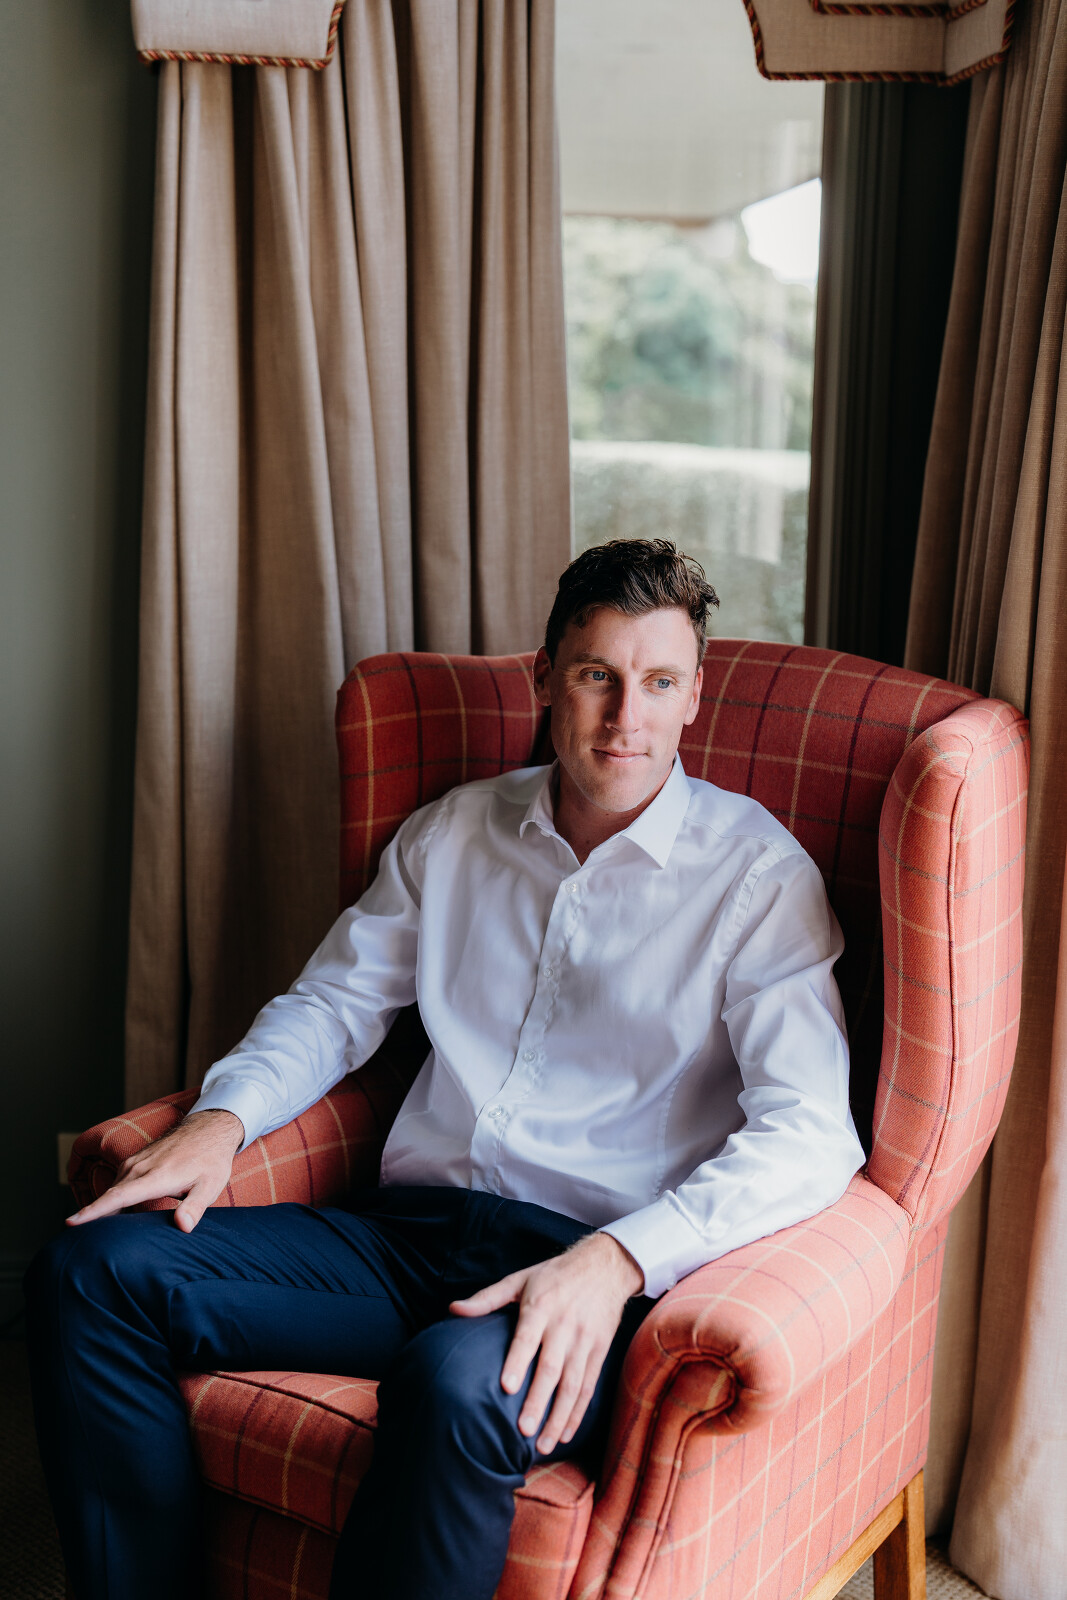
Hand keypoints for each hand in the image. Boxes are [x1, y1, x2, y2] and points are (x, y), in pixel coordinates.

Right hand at [67, 1109, 244, 1232]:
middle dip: (93, 1219)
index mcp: (156, 1176)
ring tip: (102, 1235)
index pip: (118, 1197)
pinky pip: (118, 1184)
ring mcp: (136, 1162)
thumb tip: (182, 1226)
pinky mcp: (135, 1161)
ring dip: (105, 1210)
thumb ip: (195, 1207)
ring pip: (113, 1191)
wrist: (208, 1129)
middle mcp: (140, 1167)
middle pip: (110, 1197)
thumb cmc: (211, 1160)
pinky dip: (114, 1199)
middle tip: (87, 1245)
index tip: (71, 1222)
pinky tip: (118, 1215)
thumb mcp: (211, 1185)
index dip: (94, 1211)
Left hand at [450, 1231, 643, 1454]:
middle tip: (524, 1430)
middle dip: (538, 1401)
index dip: (518, 1362)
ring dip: (559, 1417)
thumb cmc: (555, 1275)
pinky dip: (578, 1412)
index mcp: (541, 1306)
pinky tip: (565, 1433)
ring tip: (543, 1444)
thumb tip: (453, 1309)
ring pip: (573, 1384)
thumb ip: (487, 1298)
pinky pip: (589, 1386)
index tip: (506, 1387)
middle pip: (551, 1368)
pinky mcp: (600, 1351)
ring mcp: (585, 1341)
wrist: (605, 1266)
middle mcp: (564, 1326)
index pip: (528, 1338)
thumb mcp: (520, 1278)